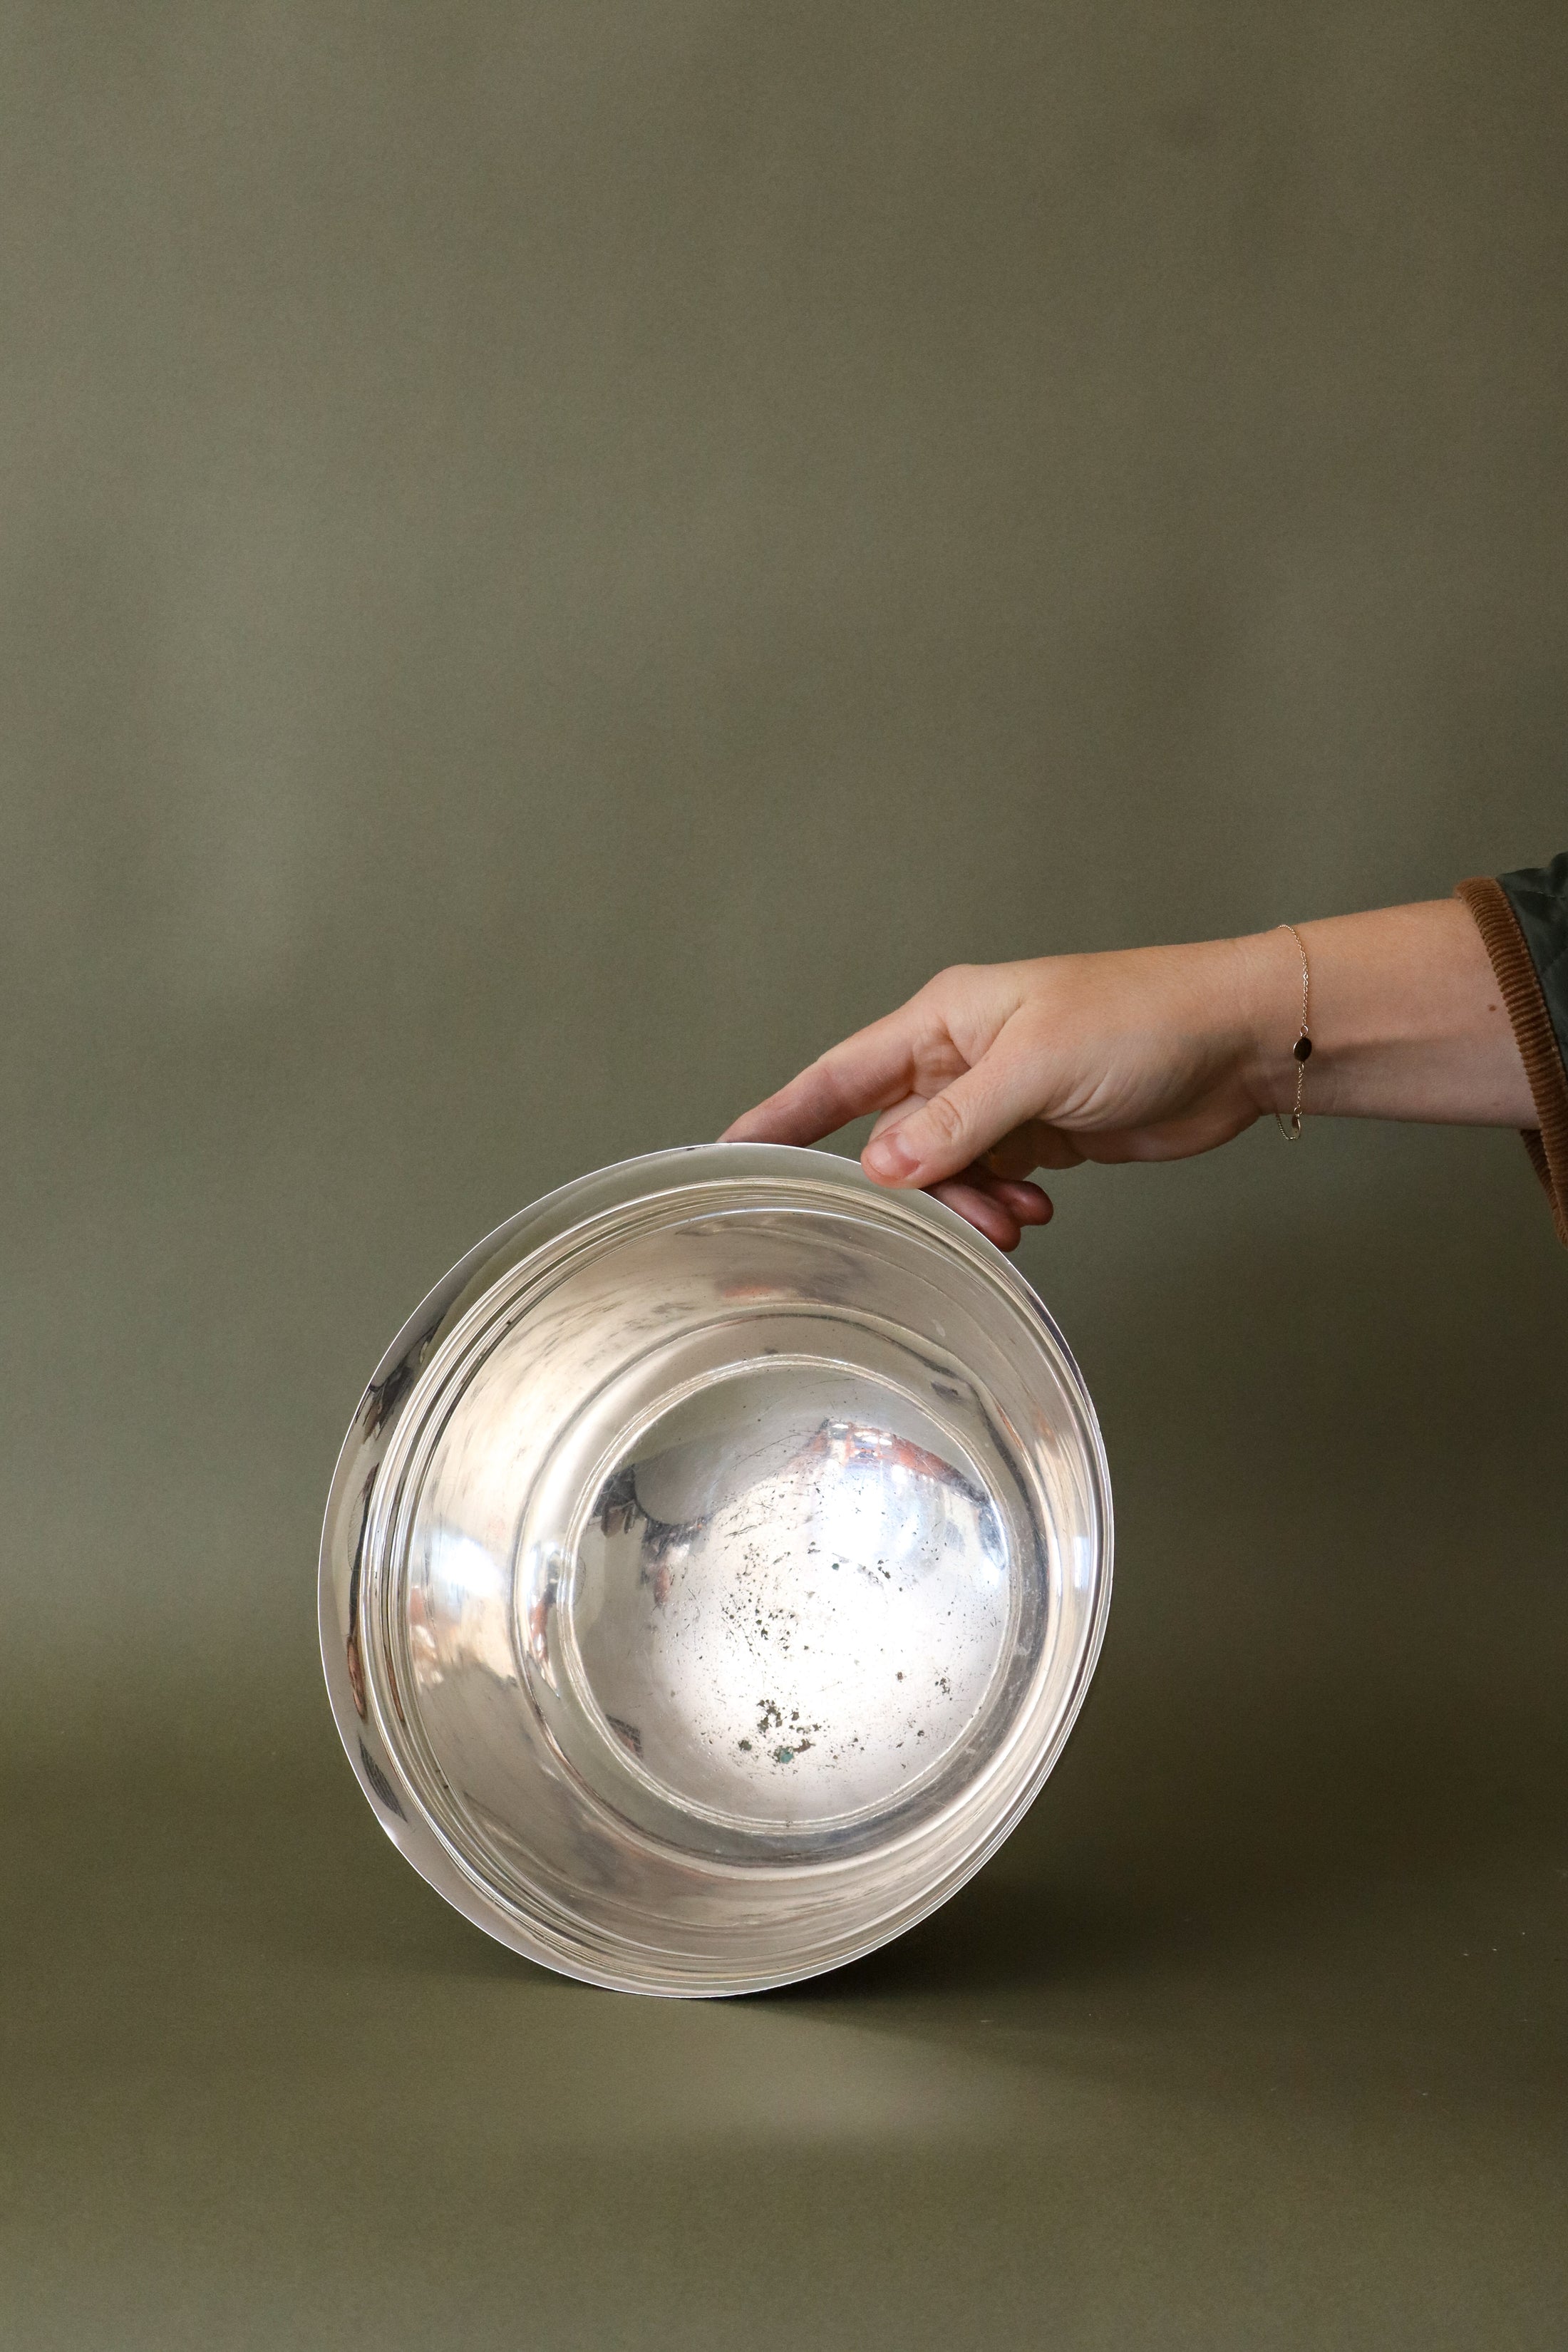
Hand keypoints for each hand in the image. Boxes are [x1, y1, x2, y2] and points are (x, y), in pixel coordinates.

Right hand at [722, 936, 1271, 1249]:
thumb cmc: (1144, 1020)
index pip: (838, 1076)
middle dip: (912, 1190)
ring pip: (944, 1173)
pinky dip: (1004, 1206)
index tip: (730, 1155)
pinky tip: (1038, 1209)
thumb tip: (880, 1166)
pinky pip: (991, 1183)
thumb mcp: (1038, 1067)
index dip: (782, 1116)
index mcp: (944, 1020)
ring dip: (969, 1206)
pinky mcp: (1040, 1133)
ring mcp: (1000, 1099)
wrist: (1237, 1040)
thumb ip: (956, 1121)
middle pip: (892, 1139)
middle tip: (943, 1224)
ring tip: (1015, 1217)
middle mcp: (960, 1057)